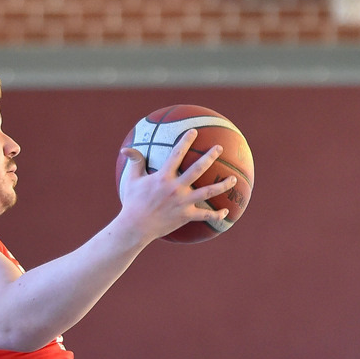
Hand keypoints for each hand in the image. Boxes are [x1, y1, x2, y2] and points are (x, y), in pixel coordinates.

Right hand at [118, 129, 237, 241]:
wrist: (135, 227)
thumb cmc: (132, 202)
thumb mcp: (131, 180)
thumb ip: (134, 162)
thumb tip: (126, 148)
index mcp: (163, 177)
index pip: (177, 154)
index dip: (186, 141)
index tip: (194, 131)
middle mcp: (176, 188)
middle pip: (197, 169)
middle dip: (210, 156)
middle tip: (219, 147)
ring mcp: (183, 202)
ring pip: (208, 192)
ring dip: (222, 185)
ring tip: (234, 178)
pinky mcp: (186, 216)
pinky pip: (205, 215)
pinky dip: (216, 214)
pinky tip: (225, 211)